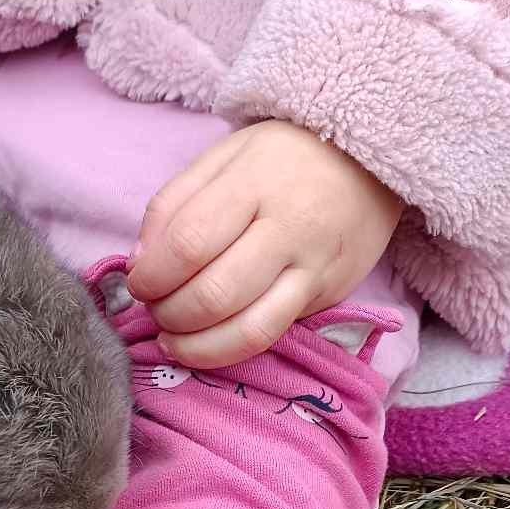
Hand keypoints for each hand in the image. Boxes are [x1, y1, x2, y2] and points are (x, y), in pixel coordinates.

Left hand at [128, 120, 402, 368]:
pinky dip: (227, 351)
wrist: (371, 161)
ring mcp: (313, 268)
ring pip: (247, 329)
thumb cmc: (285, 158)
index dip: (153, 274)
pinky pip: (272, 336)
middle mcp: (288, 229)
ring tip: (172, 338)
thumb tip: (139, 262)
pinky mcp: (327, 296)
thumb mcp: (223, 157)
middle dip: (169, 313)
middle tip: (154, 308)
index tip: (138, 282)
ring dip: (195, 346)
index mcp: (254, 184)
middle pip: (215, 294)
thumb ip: (173, 204)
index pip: (190, 242)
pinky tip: (203, 346)